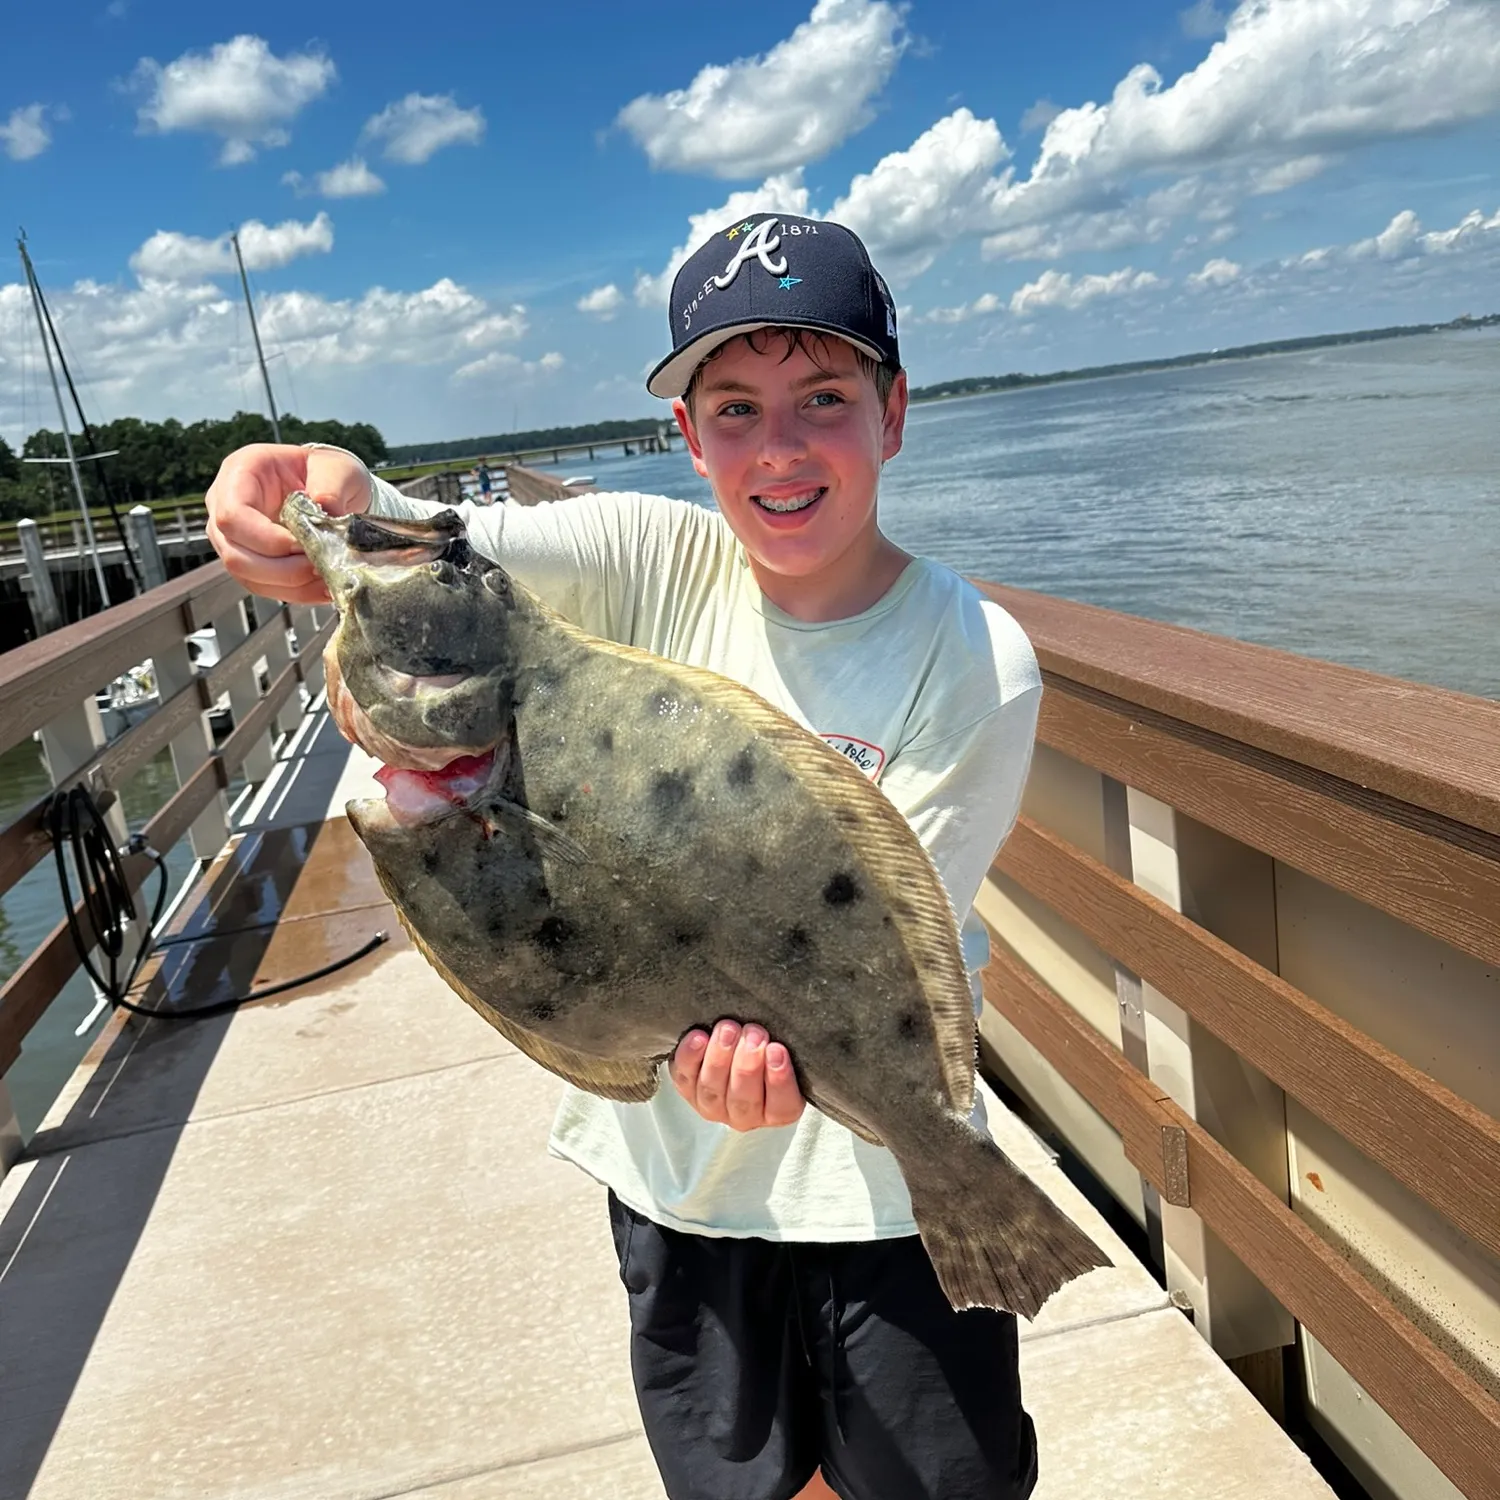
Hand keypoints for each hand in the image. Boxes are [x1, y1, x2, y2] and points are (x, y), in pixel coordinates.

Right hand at [205, 442, 370, 603]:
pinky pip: (265, 587)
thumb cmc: (328, 472)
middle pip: (235, 553)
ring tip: (326, 578)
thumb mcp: (336, 468)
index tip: (304, 546)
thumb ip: (331, 486)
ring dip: (290, 584)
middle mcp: (225, 505)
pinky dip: (296, 592)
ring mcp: (233, 537)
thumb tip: (325, 512)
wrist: (332, 487)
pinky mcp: (250, 561)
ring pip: (247, 576)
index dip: (267, 538)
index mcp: (241, 472)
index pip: (233, 515)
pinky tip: (322, 587)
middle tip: (320, 566)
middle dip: (281, 569)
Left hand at [671, 1020, 804, 1130]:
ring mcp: (713, 1106)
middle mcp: (745, 1115)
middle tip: (754, 1033)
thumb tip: (798, 1026)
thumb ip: (788, 1048)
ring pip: (713, 1089)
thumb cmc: (768, 1049)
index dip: (779, 1080)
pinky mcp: (687, 1090)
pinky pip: (684, 1077)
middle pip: (744, 1099)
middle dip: (748, 1064)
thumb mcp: (786, 1052)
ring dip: (720, 1057)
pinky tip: (699, 1037)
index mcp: (777, 1111)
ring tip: (728, 1029)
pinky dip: (689, 1057)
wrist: (735, 1048)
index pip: (782, 1106)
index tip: (777, 1050)